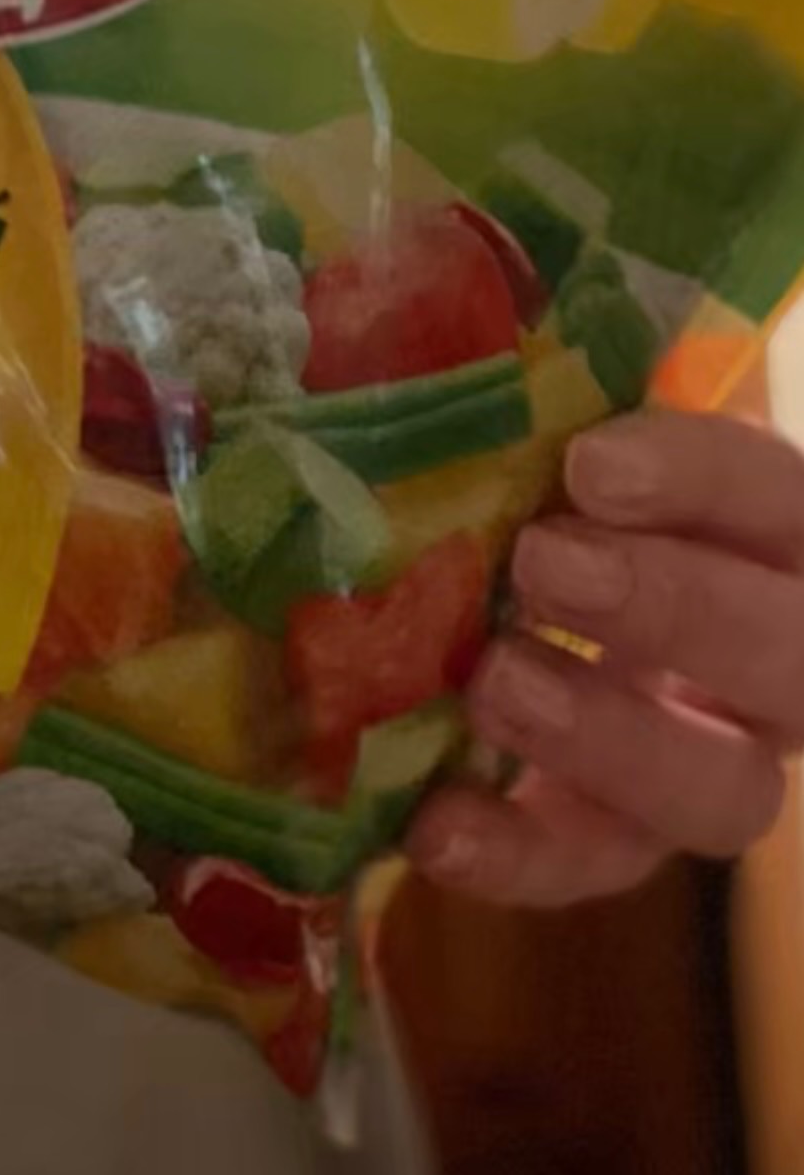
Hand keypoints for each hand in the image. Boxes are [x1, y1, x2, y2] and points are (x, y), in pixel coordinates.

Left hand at [409, 408, 801, 907]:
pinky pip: (591, 871)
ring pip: (719, 791)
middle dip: (672, 608)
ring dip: (610, 740)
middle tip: (545, 563)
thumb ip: (546, 383)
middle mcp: (775, 657)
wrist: (525, 571)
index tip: (594, 462)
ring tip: (495, 684)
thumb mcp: (574, 414)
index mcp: (774, 529)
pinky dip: (516, 857)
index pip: (779, 502)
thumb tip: (410, 303)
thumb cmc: (550, 463)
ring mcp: (706, 759)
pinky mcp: (617, 841)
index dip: (702, 480)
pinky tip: (433, 826)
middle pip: (787, 655)